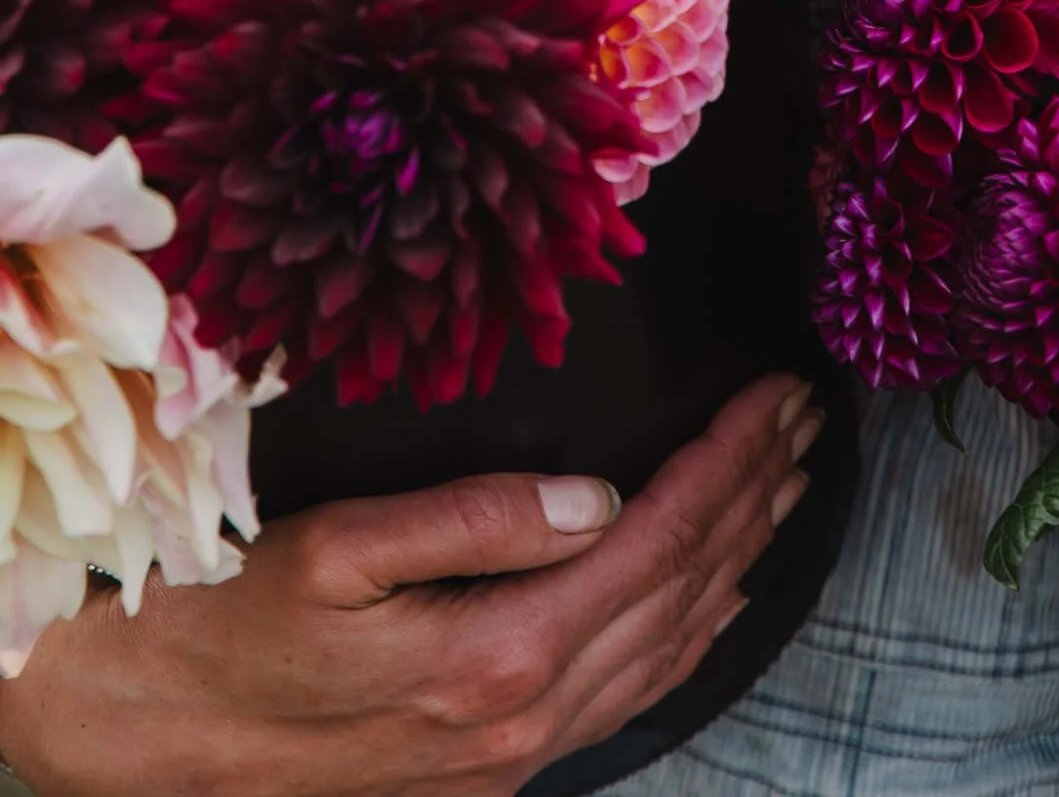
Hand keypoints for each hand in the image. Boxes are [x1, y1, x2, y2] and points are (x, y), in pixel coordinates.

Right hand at [0, 371, 819, 796]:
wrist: (156, 731)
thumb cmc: (234, 616)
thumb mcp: (337, 550)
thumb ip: (476, 521)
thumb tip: (598, 495)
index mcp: (499, 651)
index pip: (658, 536)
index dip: (730, 458)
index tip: (780, 392)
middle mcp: (526, 716)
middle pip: (682, 589)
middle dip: (756, 495)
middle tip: (808, 419)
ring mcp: (514, 756)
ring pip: (669, 648)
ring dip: (738, 559)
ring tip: (787, 484)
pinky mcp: (493, 770)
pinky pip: (630, 695)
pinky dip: (690, 634)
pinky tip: (715, 598)